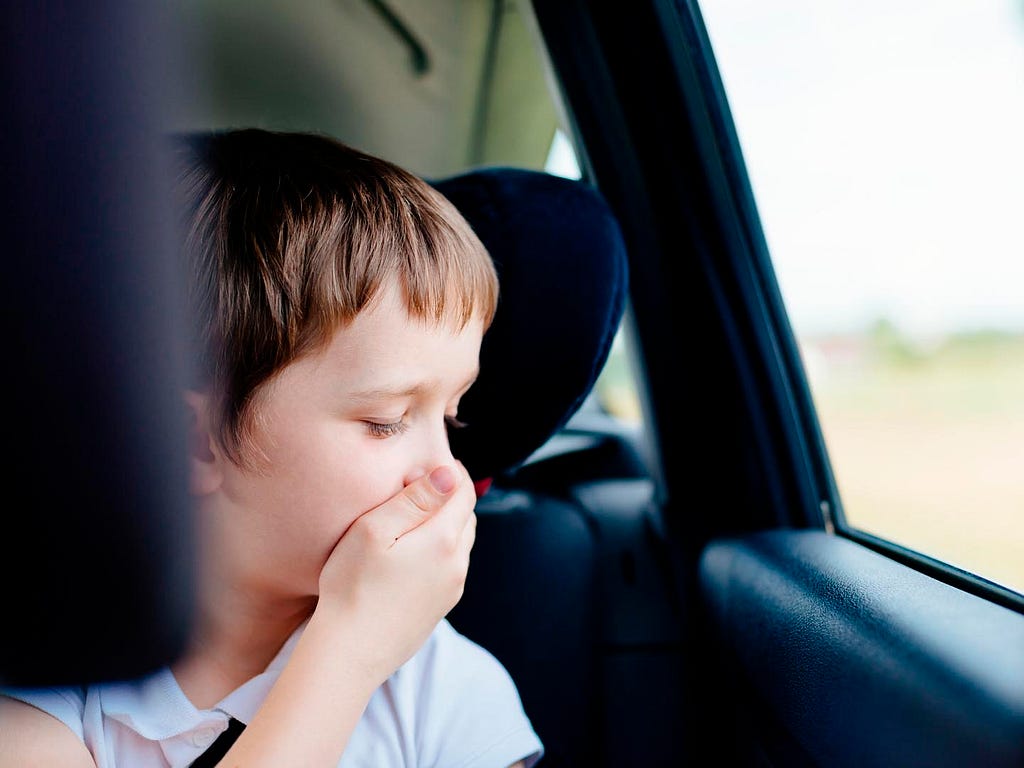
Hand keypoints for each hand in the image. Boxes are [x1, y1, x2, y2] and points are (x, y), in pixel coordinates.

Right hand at [314, 462, 476, 682]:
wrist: (349, 653)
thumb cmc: (352, 586)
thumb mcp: (374, 530)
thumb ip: (414, 499)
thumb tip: (448, 474)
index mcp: (444, 540)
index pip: (464, 492)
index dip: (452, 472)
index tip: (433, 463)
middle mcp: (456, 565)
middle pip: (466, 517)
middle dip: (450, 496)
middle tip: (421, 485)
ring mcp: (451, 589)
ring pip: (460, 544)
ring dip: (446, 524)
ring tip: (416, 517)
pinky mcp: (440, 608)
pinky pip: (451, 568)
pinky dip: (440, 550)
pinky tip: (413, 553)